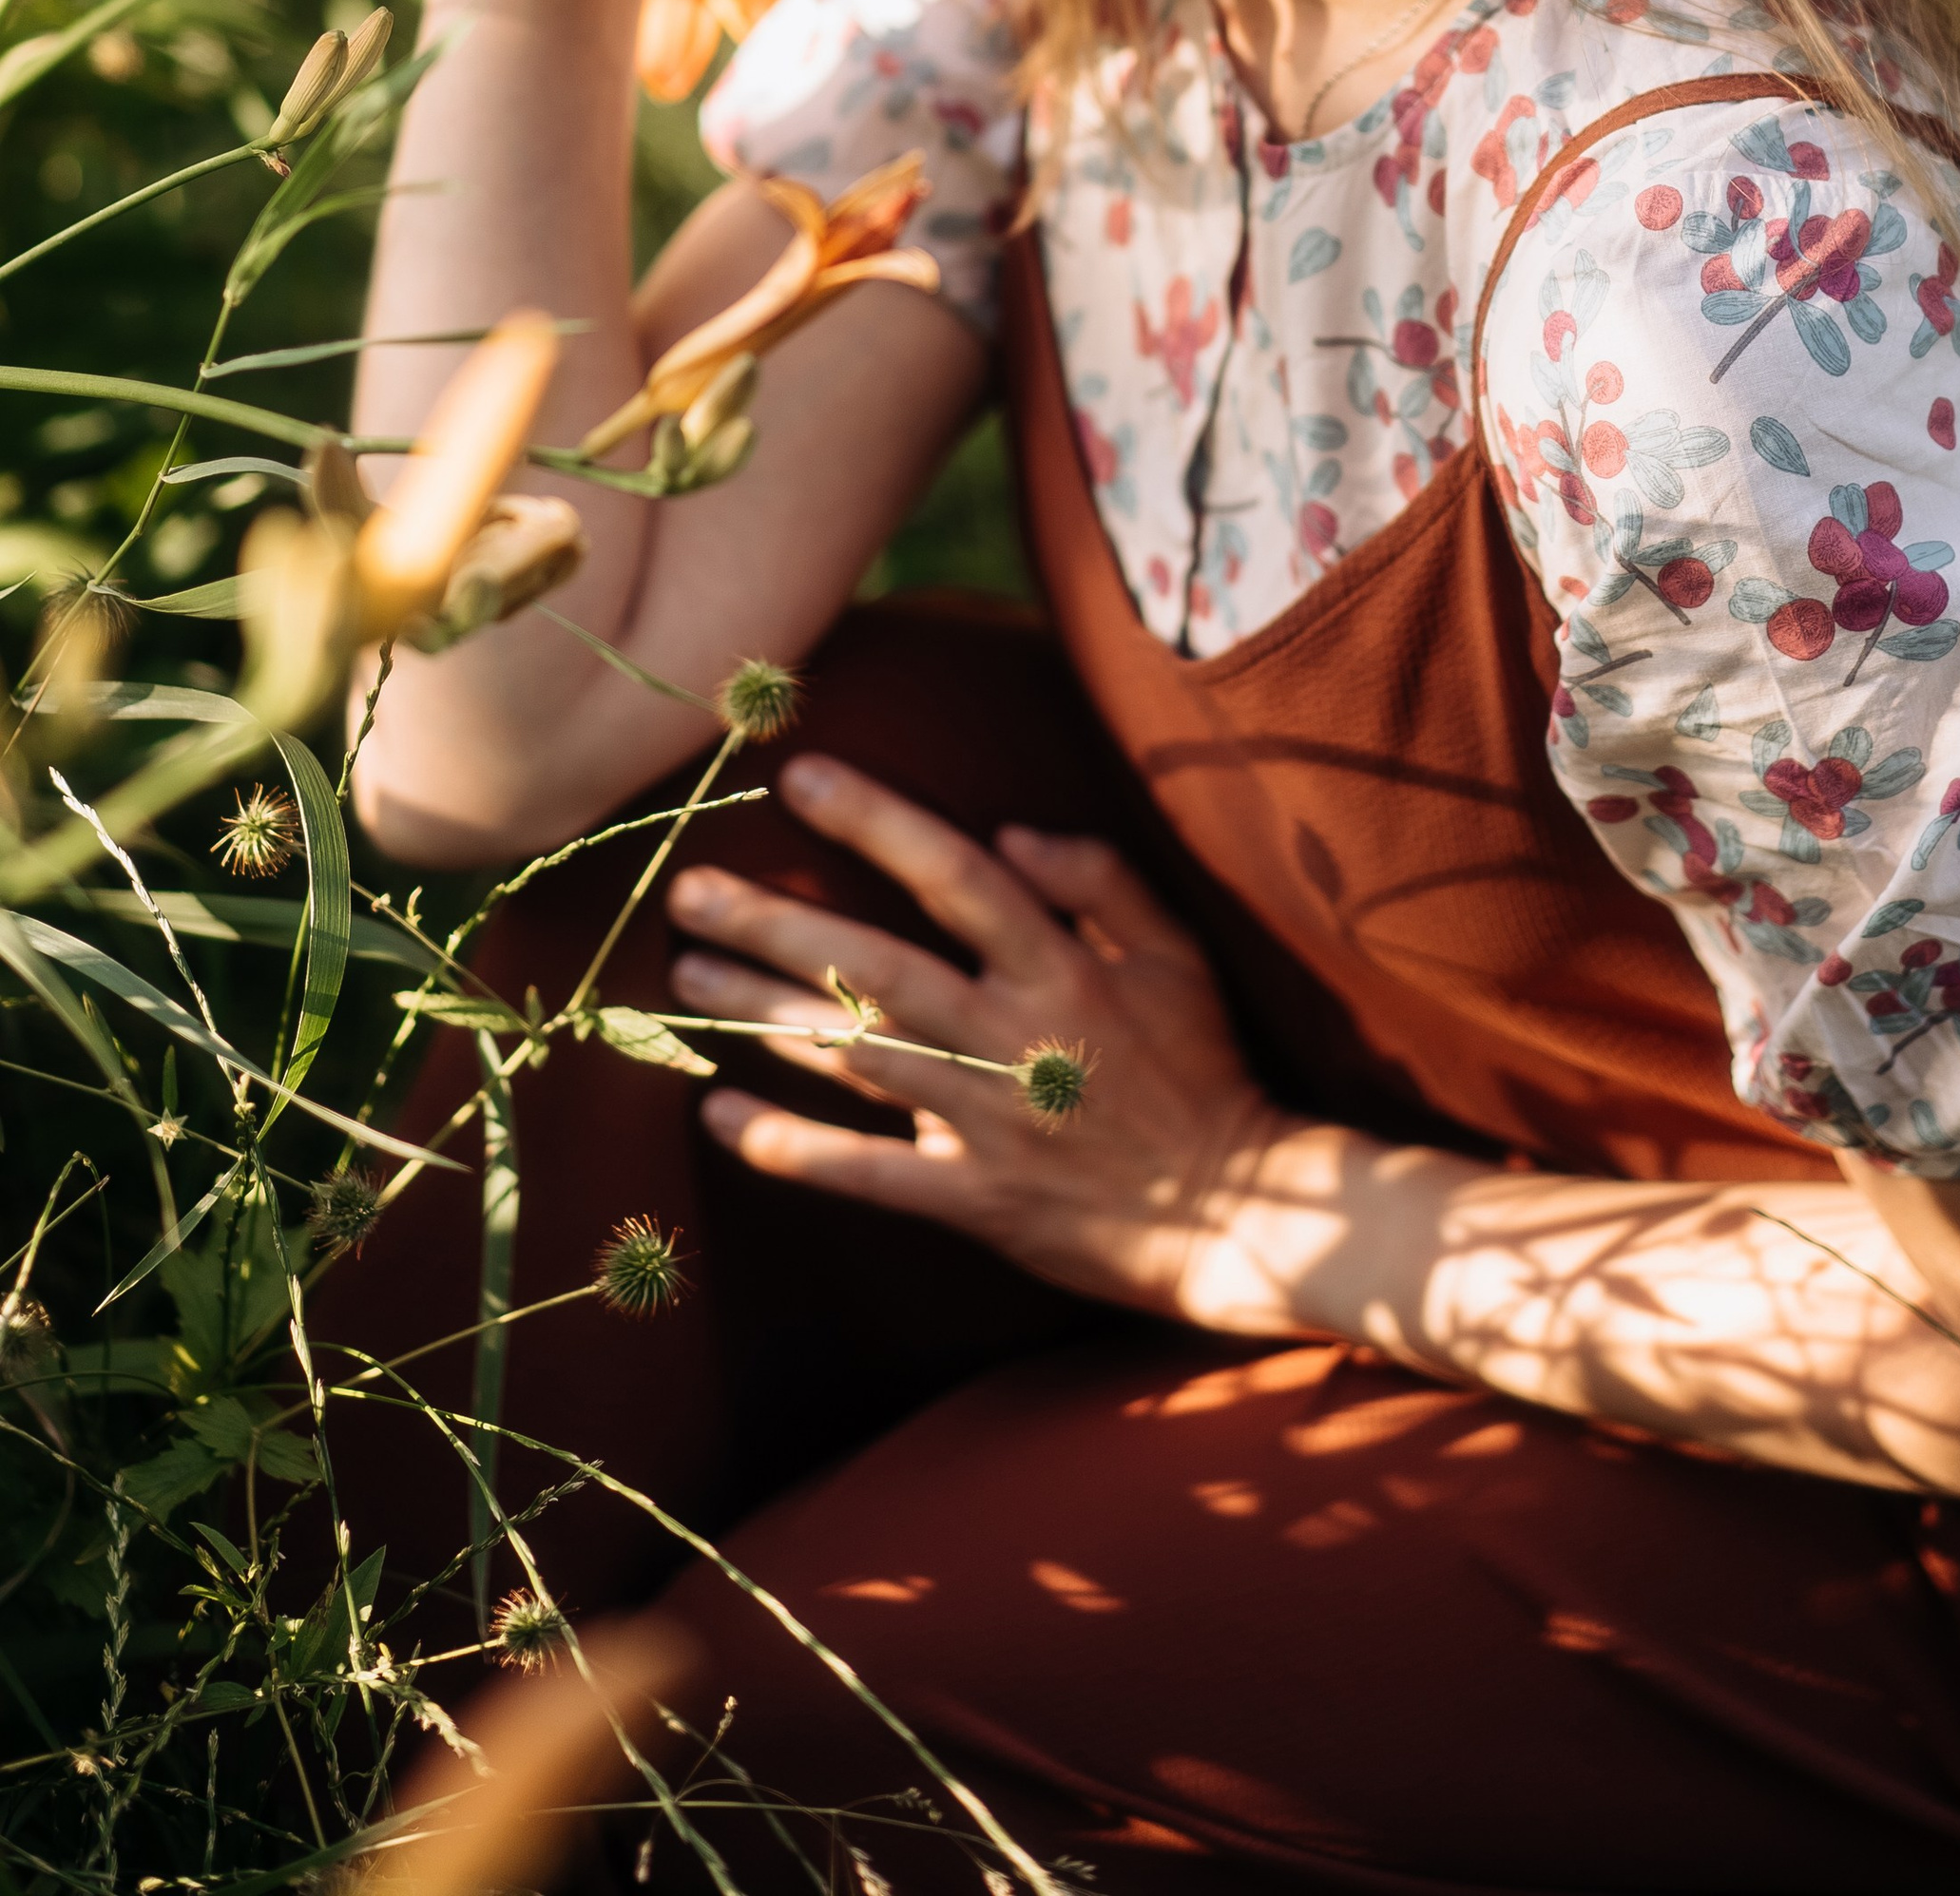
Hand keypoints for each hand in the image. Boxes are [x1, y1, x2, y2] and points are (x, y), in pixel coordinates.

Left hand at [664, 754, 1302, 1317]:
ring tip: (684, 974)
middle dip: (776, 925)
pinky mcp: (976, 1199)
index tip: (801, 779)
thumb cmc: (1204, 1069)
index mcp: (1062, 968)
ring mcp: (989, 1123)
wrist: (1240, 1215)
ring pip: (854, 1059)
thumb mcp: (1178, 955)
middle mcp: (1012, 1037)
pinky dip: (792, 1147)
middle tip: (692, 889)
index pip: (955, 875)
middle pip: (874, 968)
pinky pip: (869, 1172)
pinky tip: (721, 1117)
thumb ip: (1102, 880)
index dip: (876, 823)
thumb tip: (1010, 831)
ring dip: (760, 1015)